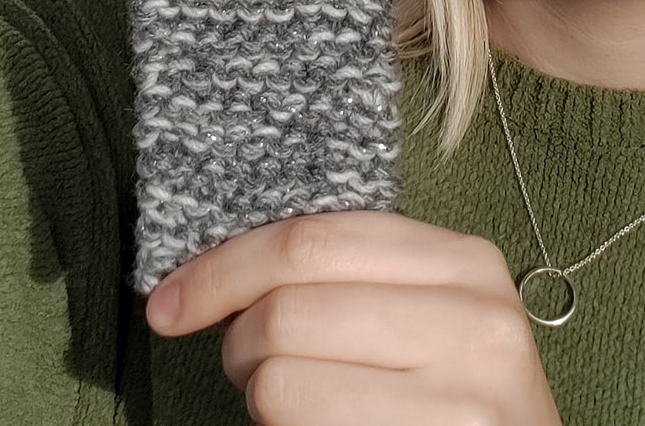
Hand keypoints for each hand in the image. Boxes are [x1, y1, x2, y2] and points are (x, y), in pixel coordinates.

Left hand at [146, 211, 563, 425]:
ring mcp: (463, 400)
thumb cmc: (453, 397)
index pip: (314, 238)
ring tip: (297, 406)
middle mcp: (475, 322)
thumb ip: (349, 277)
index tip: (169, 299)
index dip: (224, 266)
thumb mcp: (426, 314)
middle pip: (286, 310)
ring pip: (279, 382)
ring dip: (260, 400)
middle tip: (245, 366)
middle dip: (238, 341)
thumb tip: (213, 271)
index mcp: (467, 262)